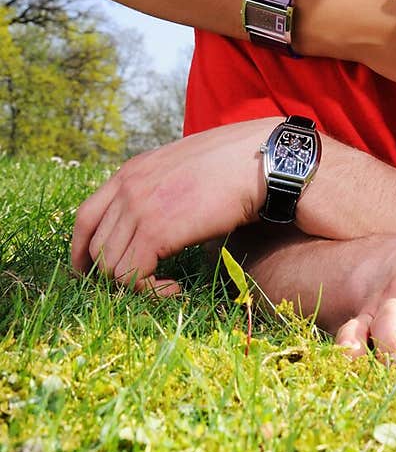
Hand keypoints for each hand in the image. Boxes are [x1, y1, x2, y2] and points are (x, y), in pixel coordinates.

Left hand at [70, 118, 275, 292]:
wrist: (257, 160)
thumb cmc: (232, 166)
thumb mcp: (182, 168)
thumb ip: (160, 187)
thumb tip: (159, 215)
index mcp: (131, 172)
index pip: (84, 217)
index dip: (81, 251)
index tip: (90, 271)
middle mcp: (127, 188)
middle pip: (94, 247)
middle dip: (110, 275)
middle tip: (141, 285)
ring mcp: (137, 208)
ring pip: (110, 266)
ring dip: (136, 285)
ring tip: (166, 286)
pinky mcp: (154, 232)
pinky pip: (132, 276)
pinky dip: (150, 291)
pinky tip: (175, 288)